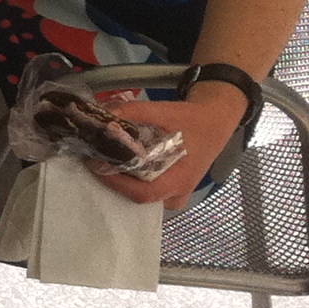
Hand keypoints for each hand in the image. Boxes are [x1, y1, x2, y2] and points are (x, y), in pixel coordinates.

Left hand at [92, 88, 247, 209]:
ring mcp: (177, 193)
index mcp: (180, 178)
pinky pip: (151, 193)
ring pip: (144, 197)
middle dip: (113, 180)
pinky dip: (133, 182)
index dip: (115, 181)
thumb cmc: (192, 120)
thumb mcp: (164, 110)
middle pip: (139, 197)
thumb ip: (134, 111)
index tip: (94, 164)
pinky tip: (119, 166)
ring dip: (122, 182)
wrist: (214, 122)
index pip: (143, 192)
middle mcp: (179, 192)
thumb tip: (104, 114)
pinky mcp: (174, 189)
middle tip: (94, 161)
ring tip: (104, 162)